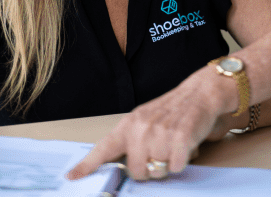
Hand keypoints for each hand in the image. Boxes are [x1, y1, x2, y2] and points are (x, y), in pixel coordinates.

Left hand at [67, 66, 236, 180]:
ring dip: (167, 164)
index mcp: (130, 124)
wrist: (199, 93)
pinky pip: (176, 167)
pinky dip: (182, 161)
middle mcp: (142, 128)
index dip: (87, 165)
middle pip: (135, 172)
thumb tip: (121, 167)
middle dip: (148, 169)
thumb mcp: (145, 120)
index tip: (72, 176)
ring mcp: (160, 133)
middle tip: (159, 152)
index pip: (104, 147)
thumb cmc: (172, 111)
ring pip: (157, 171)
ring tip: (173, 145)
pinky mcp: (179, 138)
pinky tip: (184, 146)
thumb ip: (131, 141)